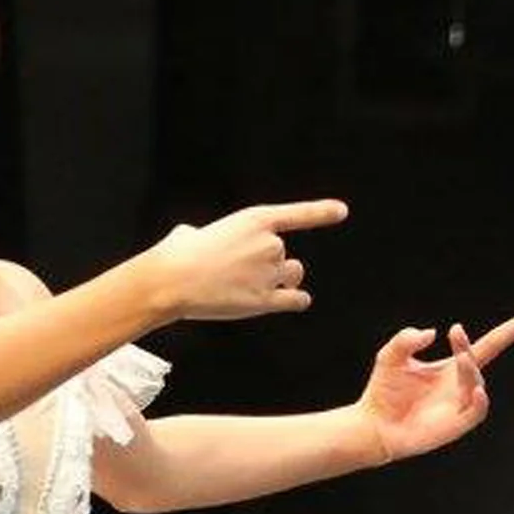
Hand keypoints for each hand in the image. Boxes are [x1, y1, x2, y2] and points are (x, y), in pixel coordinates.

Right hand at [149, 199, 348, 320]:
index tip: (341, 211)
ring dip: (282, 279)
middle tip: (236, 273)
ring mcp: (269, 273)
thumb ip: (206, 235)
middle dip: (268, 263)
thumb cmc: (176, 255)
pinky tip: (295, 300)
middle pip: (284, 254)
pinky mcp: (264, 301)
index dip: (322, 212)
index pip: (298, 215)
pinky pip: (294, 300)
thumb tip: (195, 239)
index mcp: (255, 220)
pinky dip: (297, 299)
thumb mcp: (192, 232)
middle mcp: (270, 245)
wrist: (171, 281)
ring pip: (291, 275)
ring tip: (255, 286)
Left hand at [358, 312, 513, 460]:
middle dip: (470, 348)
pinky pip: (476, 413)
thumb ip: (406, 339)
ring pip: (476, 384)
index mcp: (452, 367)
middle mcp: (460, 385)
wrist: (373, 425)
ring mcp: (459, 405)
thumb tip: (431, 333)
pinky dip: (480, 402)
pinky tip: (476, 390)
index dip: (511, 331)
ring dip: (470, 370)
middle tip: (456, 335)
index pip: (490, 346)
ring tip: (460, 359)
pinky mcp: (455, 425)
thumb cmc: (383, 392)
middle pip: (477, 362)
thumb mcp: (391, 356)